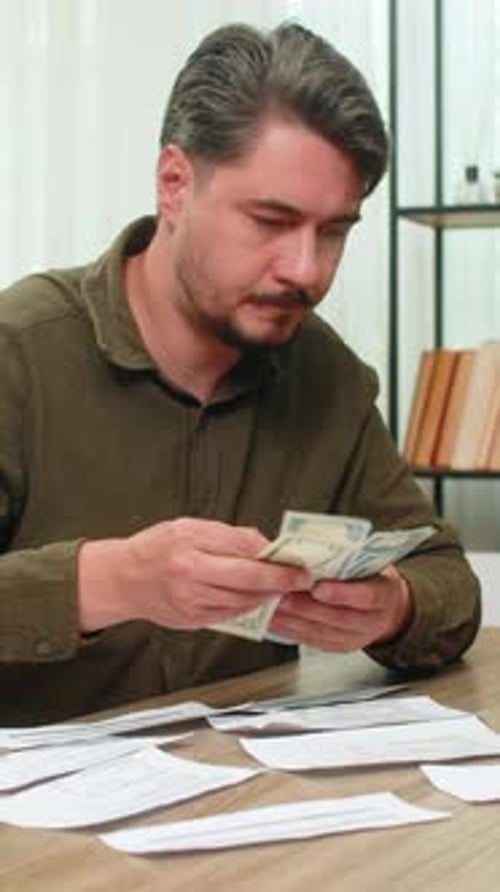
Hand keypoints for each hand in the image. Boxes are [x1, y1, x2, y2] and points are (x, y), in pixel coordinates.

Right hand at [79, 517, 310, 631]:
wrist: (123, 580)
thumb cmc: (155, 549)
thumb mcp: (190, 527)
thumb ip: (228, 536)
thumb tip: (264, 545)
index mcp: (189, 546)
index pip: (243, 551)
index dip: (275, 559)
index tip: (296, 562)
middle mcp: (189, 575)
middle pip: (247, 581)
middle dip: (280, 582)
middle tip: (300, 579)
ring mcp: (191, 602)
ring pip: (243, 602)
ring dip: (266, 595)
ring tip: (279, 587)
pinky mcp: (193, 621)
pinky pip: (231, 614)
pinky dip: (247, 606)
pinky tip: (253, 597)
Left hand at [269, 564, 412, 651]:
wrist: (386, 606)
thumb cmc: (371, 575)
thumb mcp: (368, 561)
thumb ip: (345, 559)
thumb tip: (310, 550)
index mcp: (384, 594)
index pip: (366, 596)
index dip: (341, 594)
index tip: (317, 587)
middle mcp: (373, 621)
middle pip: (338, 617)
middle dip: (306, 606)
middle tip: (281, 593)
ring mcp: (355, 638)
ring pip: (321, 632)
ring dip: (293, 619)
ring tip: (271, 605)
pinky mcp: (338, 647)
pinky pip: (311, 641)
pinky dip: (290, 630)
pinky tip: (273, 620)